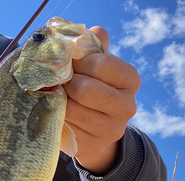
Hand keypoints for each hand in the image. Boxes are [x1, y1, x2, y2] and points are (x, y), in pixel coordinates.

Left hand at [63, 26, 140, 174]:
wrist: (95, 133)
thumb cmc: (93, 91)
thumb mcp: (97, 68)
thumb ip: (95, 49)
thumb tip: (92, 32)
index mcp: (130, 80)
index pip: (102, 64)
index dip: (79, 63)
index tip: (70, 65)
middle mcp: (128, 106)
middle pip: (85, 89)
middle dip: (66, 83)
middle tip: (57, 82)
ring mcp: (112, 129)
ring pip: (73, 109)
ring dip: (57, 101)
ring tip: (54, 96)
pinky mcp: (93, 144)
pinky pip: (66, 126)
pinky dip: (56, 118)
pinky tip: (56, 113)